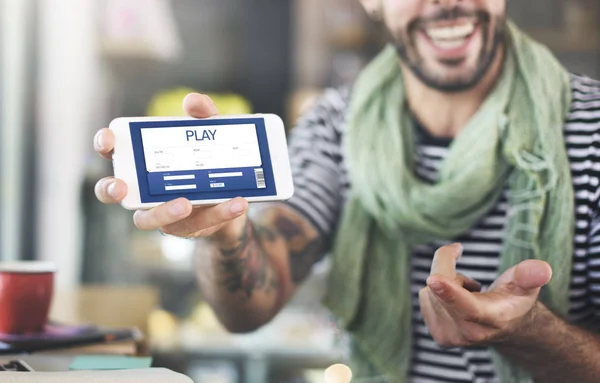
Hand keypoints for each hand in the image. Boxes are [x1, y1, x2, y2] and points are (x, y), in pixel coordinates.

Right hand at [93, 94, 247, 242]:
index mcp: (143, 160)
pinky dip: (220, 213)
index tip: (109, 140)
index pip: (113, 151)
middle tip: (120, 187)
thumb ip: (204, 116)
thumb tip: (193, 101)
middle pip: (112, 191)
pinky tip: (237, 203)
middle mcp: (143, 188)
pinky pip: (199, 224)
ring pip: (146, 219)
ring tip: (186, 202)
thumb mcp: (211, 134)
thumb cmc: (210, 160)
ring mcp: (161, 211)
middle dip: (110, 189)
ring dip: (163, 212)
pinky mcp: (187, 227)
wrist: (236, 194)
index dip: (105, 144)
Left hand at [419, 243, 552, 347]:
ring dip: (445, 282)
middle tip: (467, 270)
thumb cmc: (514, 299)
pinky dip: (437, 291)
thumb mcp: (526, 285)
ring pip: (430, 290)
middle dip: (448, 266)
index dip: (449, 291)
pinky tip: (456, 300)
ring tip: (468, 293)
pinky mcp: (437, 335)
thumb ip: (531, 275)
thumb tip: (542, 269)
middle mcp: (468, 334)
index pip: (467, 306)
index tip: (433, 279)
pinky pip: (425, 297)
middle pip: (440, 287)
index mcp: (492, 319)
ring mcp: (450, 337)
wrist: (506, 326)